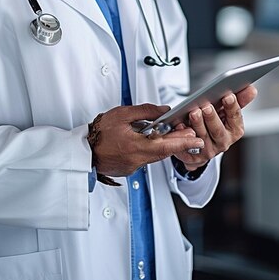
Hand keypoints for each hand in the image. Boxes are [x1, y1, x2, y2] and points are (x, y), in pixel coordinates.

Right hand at [88, 103, 204, 177]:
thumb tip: (163, 110)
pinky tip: (151, 141)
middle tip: (192, 135)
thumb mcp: (122, 114)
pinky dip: (151, 150)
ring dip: (165, 146)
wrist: (81, 150)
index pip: (166, 146)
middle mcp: (136, 160)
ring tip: (175, 135)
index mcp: (135, 147)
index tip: (197, 140)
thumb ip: (145, 111)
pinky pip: (144, 159)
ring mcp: (132, 167)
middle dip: (179, 143)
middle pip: (163, 152)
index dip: (183, 143)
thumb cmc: (98, 132)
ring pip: (154, 156)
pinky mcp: (128, 169)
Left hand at [173, 84, 256, 170]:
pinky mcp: (193, 155)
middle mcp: (223, 142)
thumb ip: (239, 100)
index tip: (228, 96)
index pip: (235, 118)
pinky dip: (183, 134)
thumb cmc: (216, 124)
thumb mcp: (227, 112)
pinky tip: (180, 124)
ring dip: (198, 124)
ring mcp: (208, 150)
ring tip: (194, 112)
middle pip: (218, 131)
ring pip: (202, 137)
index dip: (232, 107)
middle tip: (207, 106)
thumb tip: (251, 89)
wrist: (201, 147)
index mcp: (234, 130)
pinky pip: (187, 145)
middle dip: (213, 118)